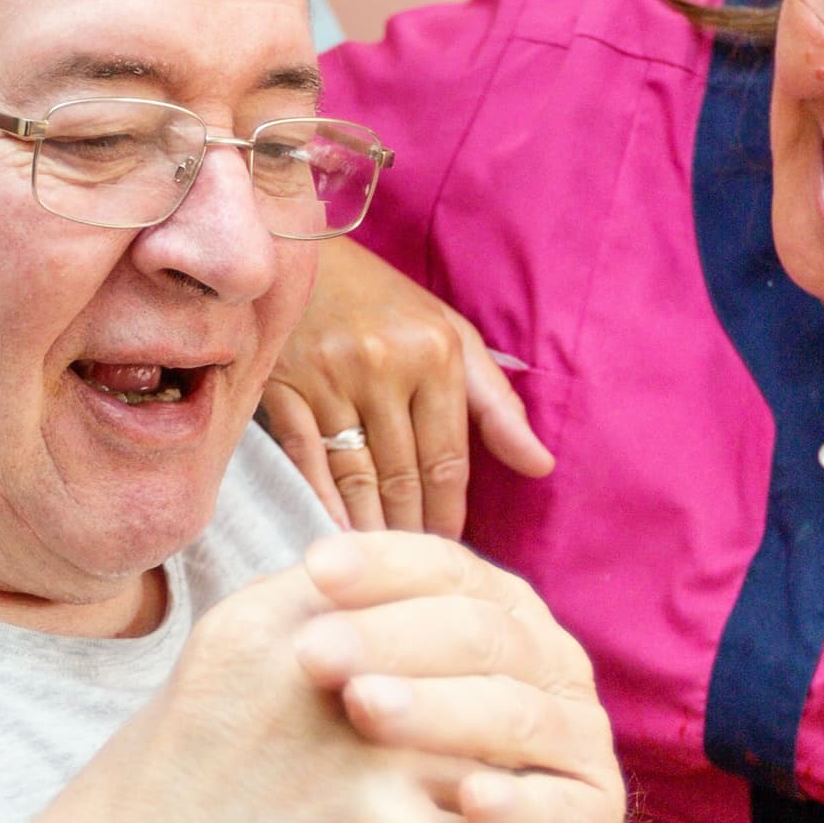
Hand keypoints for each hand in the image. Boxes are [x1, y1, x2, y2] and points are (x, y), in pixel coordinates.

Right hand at [0, 549, 583, 822]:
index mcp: (261, 629)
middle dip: (515, 718)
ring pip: (510, 763)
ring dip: (539, 805)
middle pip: (476, 664)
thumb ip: (277, 675)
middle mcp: (321, 677)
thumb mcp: (184, 714)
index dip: (465, 627)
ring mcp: (366, 764)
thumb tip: (353, 667)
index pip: (409, 584)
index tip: (489, 672)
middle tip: (541, 762)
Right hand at [257, 238, 550, 538]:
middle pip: (403, 474)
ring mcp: (328, 377)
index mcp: (435, 353)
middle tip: (415, 567)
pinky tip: (333, 532)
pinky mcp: (281, 386)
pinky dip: (322, 501)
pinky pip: (307, 461)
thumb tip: (542, 466)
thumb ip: (497, 403)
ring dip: (370, 526)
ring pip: (358, 474)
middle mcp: (383, 365)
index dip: (451, 511)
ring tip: (380, 560)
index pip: (449, 457)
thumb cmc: (383, 303)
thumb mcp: (451, 335)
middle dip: (412, 528)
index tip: (450, 545)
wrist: (298, 255)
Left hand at [284, 530, 634, 822]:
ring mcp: (579, 746)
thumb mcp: (387, 701)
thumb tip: (285, 585)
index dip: (384, 565)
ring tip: (367, 711)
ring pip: (518, 716)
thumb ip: (351, 645)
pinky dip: (516, 808)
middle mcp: (550, 669)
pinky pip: (560, 813)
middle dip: (394, 637)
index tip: (313, 568)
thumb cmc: (421, 776)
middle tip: (315, 651)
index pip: (449, 571)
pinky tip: (467, 804)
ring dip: (442, 711)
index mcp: (502, 619)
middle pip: (481, 634)